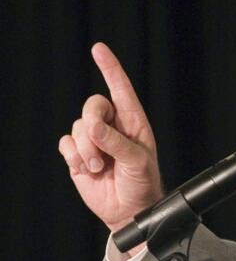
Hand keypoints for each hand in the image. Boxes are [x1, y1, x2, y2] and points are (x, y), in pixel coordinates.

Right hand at [58, 43, 163, 232]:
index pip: (121, 89)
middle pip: (92, 105)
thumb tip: (93, 128)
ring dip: (87, 149)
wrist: (129, 211)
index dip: (110, 68)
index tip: (99, 49)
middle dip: (93, 124)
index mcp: (133, 122)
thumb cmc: (143, 184)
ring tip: (101, 167)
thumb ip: (117, 143)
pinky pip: (66, 143)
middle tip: (102, 148)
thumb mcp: (138, 162)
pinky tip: (88, 170)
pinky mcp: (78, 154)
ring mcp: (93, 139)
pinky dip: (74, 157)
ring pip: (78, 127)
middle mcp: (113, 126)